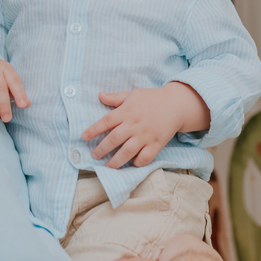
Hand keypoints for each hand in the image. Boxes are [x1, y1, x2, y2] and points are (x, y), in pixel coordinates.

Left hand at [82, 82, 209, 168]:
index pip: (106, 122)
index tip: (84, 137)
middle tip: (94, 155)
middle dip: (102, 149)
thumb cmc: (152, 98)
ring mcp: (145, 135)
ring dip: (116, 161)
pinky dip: (137, 162)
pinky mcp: (157, 143)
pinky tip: (132, 163)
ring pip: (127, 151)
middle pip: (114, 139)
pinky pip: (145, 157)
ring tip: (108, 166)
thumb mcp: (132, 94)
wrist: (176, 104)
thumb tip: (99, 95)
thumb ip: (115, 97)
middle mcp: (134, 124)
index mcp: (126, 111)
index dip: (93, 130)